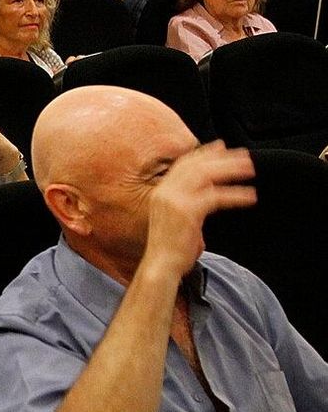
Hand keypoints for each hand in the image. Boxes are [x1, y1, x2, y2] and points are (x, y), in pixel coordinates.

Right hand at [142, 141, 255, 277]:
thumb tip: (210, 193)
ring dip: (230, 169)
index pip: (183, 164)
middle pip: (196, 165)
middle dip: (222, 157)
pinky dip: (235, 195)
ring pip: (206, 175)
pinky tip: (249, 197)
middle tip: (243, 155)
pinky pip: (216, 196)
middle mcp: (165, 192)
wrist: (161, 265)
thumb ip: (189, 202)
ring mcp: (174, 200)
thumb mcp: (176, 218)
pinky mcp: (187, 211)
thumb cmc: (170, 248)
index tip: (221, 146)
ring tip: (250, 169)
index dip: (203, 153)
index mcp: (160, 192)